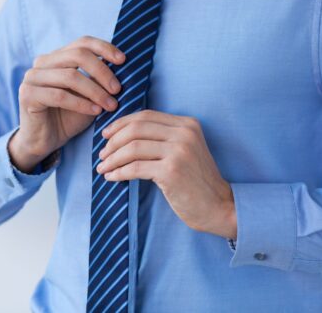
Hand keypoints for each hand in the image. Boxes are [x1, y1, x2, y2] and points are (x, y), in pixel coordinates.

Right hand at [8, 36, 125, 172]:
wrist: (45, 141)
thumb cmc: (69, 118)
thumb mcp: (89, 95)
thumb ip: (99, 79)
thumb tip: (122, 65)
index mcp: (56, 57)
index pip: (82, 42)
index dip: (104, 48)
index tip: (123, 60)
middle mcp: (42, 62)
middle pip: (77, 55)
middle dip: (102, 71)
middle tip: (118, 89)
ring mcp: (32, 77)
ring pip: (70, 76)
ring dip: (95, 91)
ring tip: (111, 105)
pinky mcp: (27, 95)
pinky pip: (59, 95)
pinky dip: (81, 103)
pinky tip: (95, 111)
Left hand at [96, 110, 236, 238]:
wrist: (219, 206)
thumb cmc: (196, 180)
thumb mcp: (183, 150)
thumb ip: (161, 138)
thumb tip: (121, 134)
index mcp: (187, 124)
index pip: (145, 116)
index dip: (121, 124)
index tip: (105, 135)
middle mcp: (184, 133)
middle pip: (136, 129)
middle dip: (113, 141)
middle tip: (102, 154)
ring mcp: (179, 151)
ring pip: (132, 148)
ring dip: (112, 158)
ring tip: (103, 167)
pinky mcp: (171, 171)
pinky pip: (135, 168)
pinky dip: (118, 172)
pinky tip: (111, 177)